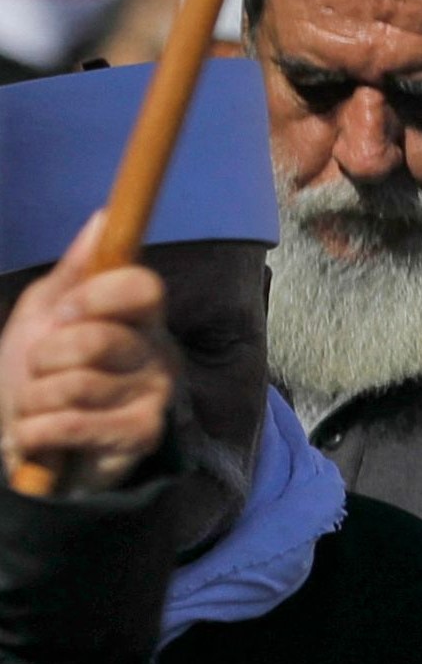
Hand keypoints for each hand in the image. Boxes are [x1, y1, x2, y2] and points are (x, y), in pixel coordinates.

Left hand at [0, 218, 174, 495]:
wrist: (22, 444)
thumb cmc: (34, 377)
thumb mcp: (42, 316)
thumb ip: (73, 271)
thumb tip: (102, 218)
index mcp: (137, 318)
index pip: (142, 287)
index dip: (95, 298)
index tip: (63, 314)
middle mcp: (156, 353)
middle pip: (96, 339)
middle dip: (44, 359)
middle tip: (42, 374)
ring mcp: (153, 396)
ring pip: (77, 384)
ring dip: (34, 400)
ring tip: (38, 409)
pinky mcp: (141, 436)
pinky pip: (75, 424)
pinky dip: (36, 431)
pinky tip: (37, 435)